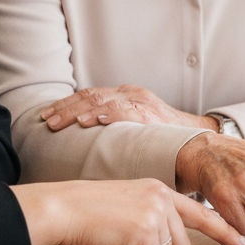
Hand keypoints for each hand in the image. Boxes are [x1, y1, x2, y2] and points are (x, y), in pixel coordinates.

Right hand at [11, 178, 244, 244]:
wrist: (63, 208)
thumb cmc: (87, 210)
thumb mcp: (129, 203)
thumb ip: (153, 215)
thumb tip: (168, 243)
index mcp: (159, 190)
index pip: (201, 212)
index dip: (223, 230)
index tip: (241, 242)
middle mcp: (162, 198)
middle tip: (127, 242)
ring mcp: (156, 212)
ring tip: (117, 240)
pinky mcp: (145, 230)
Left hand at [40, 86, 217, 131]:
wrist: (199, 141)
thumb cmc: (163, 141)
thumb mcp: (134, 130)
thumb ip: (113, 133)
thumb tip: (81, 150)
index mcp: (124, 96)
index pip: (88, 95)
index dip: (65, 104)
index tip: (45, 115)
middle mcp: (131, 94)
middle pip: (90, 96)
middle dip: (65, 108)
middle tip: (46, 121)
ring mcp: (141, 103)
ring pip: (104, 102)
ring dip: (80, 112)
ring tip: (63, 123)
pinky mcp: (152, 115)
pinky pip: (128, 111)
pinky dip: (110, 115)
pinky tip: (94, 121)